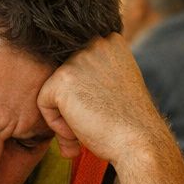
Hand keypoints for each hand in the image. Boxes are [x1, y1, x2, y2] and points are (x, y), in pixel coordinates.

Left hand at [36, 33, 171, 164]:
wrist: (139, 142)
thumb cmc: (130, 122)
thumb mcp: (118, 85)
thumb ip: (95, 76)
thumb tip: (66, 87)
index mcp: (111, 41)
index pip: (79, 66)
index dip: (87, 93)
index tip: (106, 110)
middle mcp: (95, 43)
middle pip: (65, 77)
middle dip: (75, 104)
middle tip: (95, 124)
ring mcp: (79, 59)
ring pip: (54, 90)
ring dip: (66, 115)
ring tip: (88, 129)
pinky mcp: (63, 78)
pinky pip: (44, 103)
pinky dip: (56, 124)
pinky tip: (79, 131)